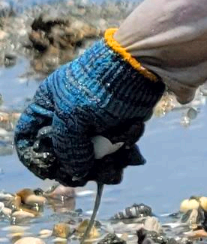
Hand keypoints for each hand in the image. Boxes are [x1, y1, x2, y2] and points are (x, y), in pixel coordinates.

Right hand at [14, 37, 162, 190]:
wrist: (140, 66)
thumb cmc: (97, 88)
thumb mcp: (71, 118)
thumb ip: (67, 149)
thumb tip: (76, 173)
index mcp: (48, 106)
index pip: (29, 136)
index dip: (35, 157)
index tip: (50, 172)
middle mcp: (67, 115)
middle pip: (64, 154)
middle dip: (81, 168)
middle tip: (90, 176)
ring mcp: (93, 122)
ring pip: (94, 157)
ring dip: (107, 166)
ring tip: (117, 168)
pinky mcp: (116, 125)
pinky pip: (116, 150)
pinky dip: (125, 150)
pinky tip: (132, 135)